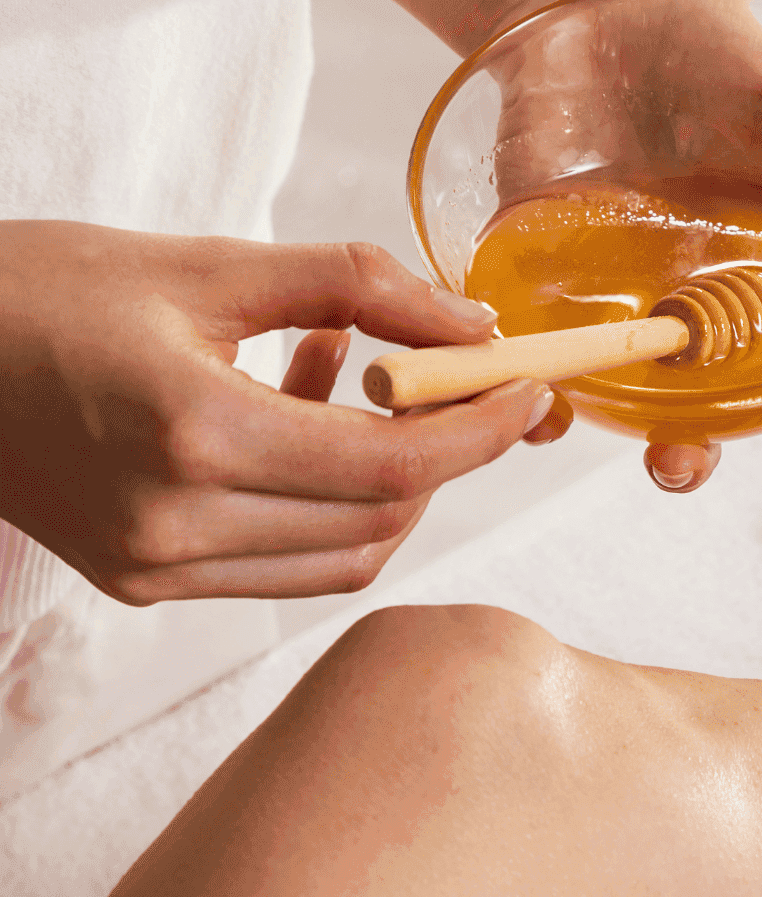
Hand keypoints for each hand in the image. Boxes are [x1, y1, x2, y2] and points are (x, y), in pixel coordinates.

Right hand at [0, 221, 558, 603]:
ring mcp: (154, 567)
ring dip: (390, 482)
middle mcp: (174, 523)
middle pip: (381, 518)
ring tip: (363, 382)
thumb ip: (357, 288)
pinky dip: (328, 504)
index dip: (480, 431)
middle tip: (466, 382)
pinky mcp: (143, 582)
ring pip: (342, 555)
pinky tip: (307, 417)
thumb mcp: (209, 265)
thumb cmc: (45, 291)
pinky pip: (284, 564)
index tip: (528, 389)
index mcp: (192, 434)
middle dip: (448, 455)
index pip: (392, 463)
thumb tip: (472, 322)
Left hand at [480, 0, 761, 489]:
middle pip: (704, 408)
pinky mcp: (544, 278)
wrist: (606, 8)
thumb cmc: (717, 56)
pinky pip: (538, 351)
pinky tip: (533, 393)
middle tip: (686, 461)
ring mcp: (618, 297)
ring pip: (622, 396)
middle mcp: (693, 302)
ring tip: (596, 441)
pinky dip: (531, 383)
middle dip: (697, 452)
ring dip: (616, 436)